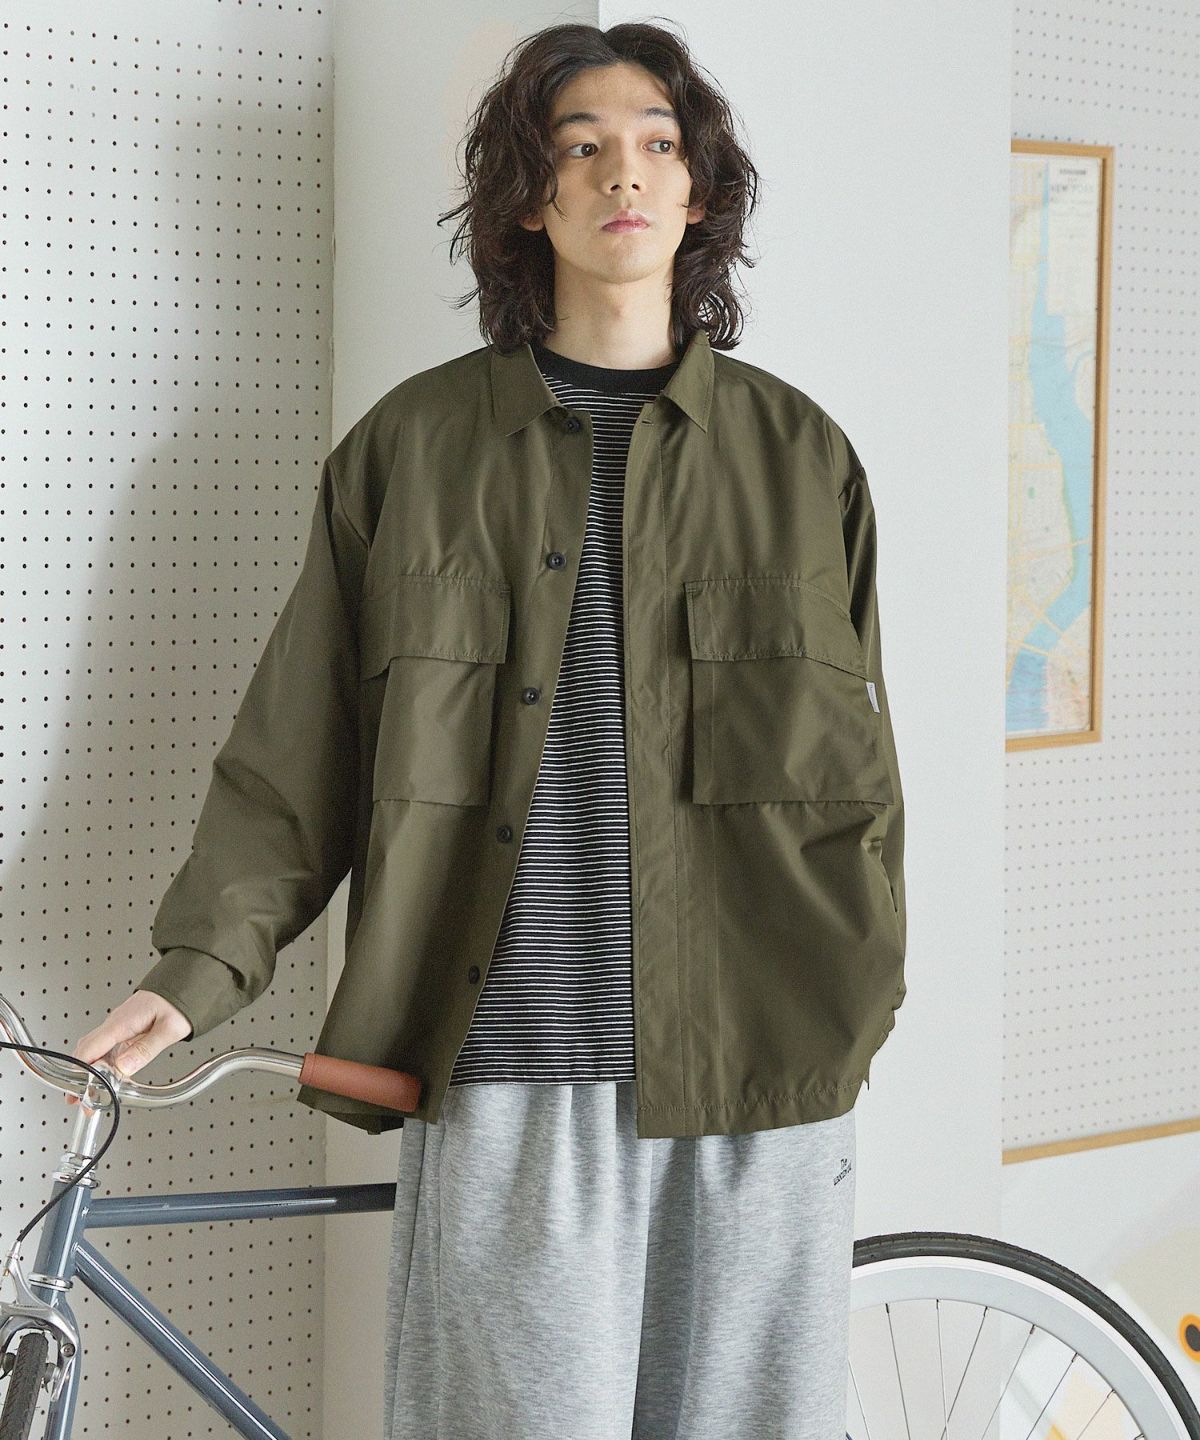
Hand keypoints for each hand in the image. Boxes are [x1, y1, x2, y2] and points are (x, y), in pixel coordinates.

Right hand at [65, 990, 192, 1104]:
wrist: (184, 984)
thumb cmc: (178, 1003)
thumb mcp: (169, 1029)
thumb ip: (146, 1049)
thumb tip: (123, 1067)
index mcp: (121, 1022)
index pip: (89, 1048)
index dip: (79, 1072)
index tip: (78, 1091)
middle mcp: (115, 1023)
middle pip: (86, 1052)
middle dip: (80, 1077)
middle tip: (81, 1101)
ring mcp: (118, 1026)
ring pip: (95, 1051)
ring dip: (90, 1073)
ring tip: (93, 1096)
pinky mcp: (124, 1029)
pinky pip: (107, 1049)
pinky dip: (103, 1065)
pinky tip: (108, 1078)